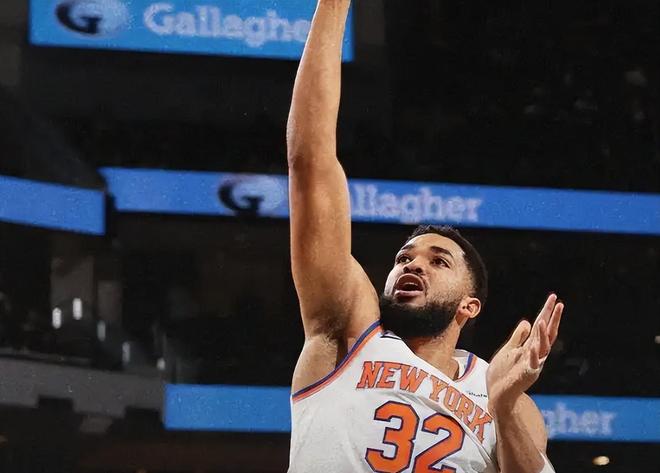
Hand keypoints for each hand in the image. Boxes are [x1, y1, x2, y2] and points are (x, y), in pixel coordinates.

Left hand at [486, 294, 563, 412]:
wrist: (497, 395)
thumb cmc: (503, 374)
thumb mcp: (508, 349)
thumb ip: (518, 337)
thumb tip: (528, 321)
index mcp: (530, 347)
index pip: (541, 326)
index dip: (547, 312)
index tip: (554, 298)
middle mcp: (535, 354)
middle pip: (547, 333)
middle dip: (552, 319)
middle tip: (559, 303)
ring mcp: (533, 364)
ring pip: (542, 347)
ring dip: (543, 334)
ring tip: (543, 319)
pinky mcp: (527, 375)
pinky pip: (532, 364)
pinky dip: (533, 355)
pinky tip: (532, 346)